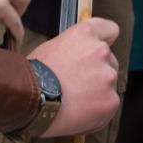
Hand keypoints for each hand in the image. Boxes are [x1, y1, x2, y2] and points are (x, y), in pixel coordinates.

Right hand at [33, 18, 120, 137]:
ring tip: (76, 101)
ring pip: (109, 84)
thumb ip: (73, 48)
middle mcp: (100, 50)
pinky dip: (98, 110)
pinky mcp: (111, 100)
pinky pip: (109, 105)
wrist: (31, 98)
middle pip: (110, 61)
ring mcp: (108, 76)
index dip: (105, 41)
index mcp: (85, 33)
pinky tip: (79, 112)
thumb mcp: (52, 47)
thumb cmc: (34, 74)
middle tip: (79, 83)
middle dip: (98, 71)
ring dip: (98, 91)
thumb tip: (78, 58)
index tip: (98, 51)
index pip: (110, 30)